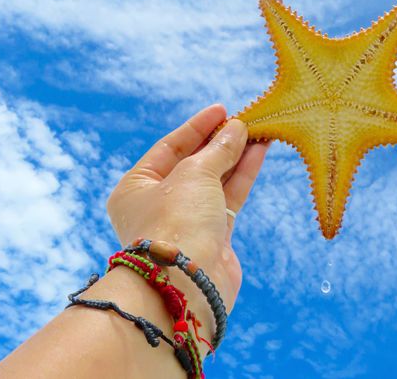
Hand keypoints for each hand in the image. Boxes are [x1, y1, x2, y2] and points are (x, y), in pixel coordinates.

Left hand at [106, 104, 268, 322]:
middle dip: (220, 141)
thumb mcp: (195, 173)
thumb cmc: (176, 223)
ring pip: (215, 180)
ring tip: (259, 131)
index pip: (169, 147)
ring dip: (236, 156)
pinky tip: (259, 153)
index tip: (222, 110)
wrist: (187, 285)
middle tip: (245, 120)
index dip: (197, 127)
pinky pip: (230, 197)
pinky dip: (243, 175)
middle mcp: (159, 204)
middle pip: (194, 163)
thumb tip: (237, 129)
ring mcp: (187, 221)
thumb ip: (218, 149)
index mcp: (136, 188)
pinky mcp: (213, 236)